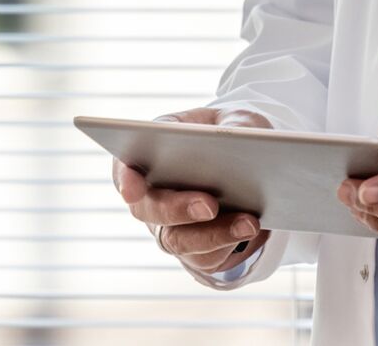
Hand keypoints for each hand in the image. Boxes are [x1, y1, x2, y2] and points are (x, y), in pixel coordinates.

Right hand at [113, 106, 271, 274]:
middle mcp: (152, 198)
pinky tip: (252, 231)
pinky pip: (206, 258)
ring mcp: (171, 228)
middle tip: (209, 205)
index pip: (125, 169)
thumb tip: (240, 135)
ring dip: (214, 234)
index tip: (133, 188)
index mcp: (149, 156)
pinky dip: (229, 246)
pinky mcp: (197, 250)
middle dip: (179, 210)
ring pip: (180, 241)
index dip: (126, 180)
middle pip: (151, 211)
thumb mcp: (233, 119)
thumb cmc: (227, 134)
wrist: (247, 163)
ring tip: (249, 223)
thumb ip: (234, 125)